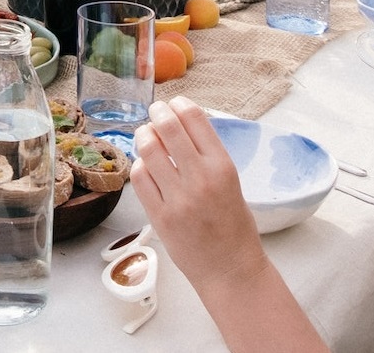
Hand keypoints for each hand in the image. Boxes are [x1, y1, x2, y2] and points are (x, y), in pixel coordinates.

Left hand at [131, 97, 265, 285]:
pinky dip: (140, 165)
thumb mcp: (230, 183)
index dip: (180, 105)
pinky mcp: (160, 216)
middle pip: (167, 127)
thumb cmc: (234, 226)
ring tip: (146, 134)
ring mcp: (178, 198)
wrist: (231, 270)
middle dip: (157, 113)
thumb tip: (179, 125)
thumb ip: (206, 156)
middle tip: (155, 111)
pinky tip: (146, 165)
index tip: (174, 103)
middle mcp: (200, 179)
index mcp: (223, 168)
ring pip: (148, 149)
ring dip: (144, 135)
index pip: (195, 119)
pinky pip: (140, 177)